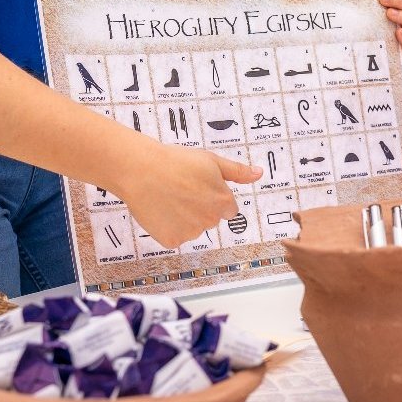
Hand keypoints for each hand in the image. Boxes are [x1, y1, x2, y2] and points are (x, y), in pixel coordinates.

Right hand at [114, 141, 261, 247]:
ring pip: (192, 229)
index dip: (214, 197)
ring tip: (169, 197)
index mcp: (223, 202)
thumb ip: (238, 172)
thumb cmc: (176, 162)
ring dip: (184, 218)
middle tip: (182, 189)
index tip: (199, 188)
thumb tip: (259, 173)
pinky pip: (175, 236)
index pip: (228, 209)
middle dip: (200, 208)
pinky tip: (160, 209)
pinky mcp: (172, 240)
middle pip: (210, 219)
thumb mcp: (211, 161)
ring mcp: (191, 233)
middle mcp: (210, 221)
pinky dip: (168, 227)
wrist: (142, 170)